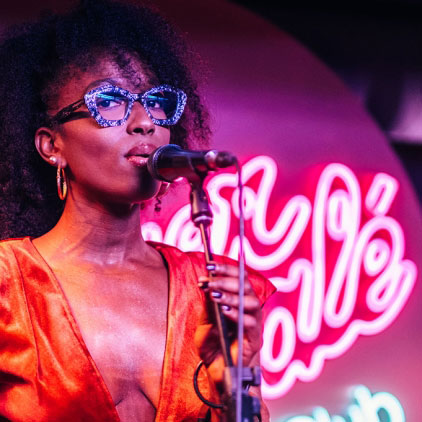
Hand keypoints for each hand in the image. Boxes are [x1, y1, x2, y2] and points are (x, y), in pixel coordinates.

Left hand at [195, 263, 261, 382]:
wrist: (218, 371)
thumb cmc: (214, 344)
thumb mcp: (206, 321)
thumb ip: (208, 304)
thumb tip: (205, 282)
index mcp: (239, 300)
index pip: (237, 278)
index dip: (225, 269)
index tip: (209, 264)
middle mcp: (249, 308)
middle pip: (245, 286)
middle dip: (226, 279)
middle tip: (210, 278)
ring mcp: (254, 323)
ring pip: (250, 302)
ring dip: (231, 295)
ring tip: (215, 294)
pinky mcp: (255, 339)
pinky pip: (250, 322)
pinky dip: (237, 314)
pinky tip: (224, 311)